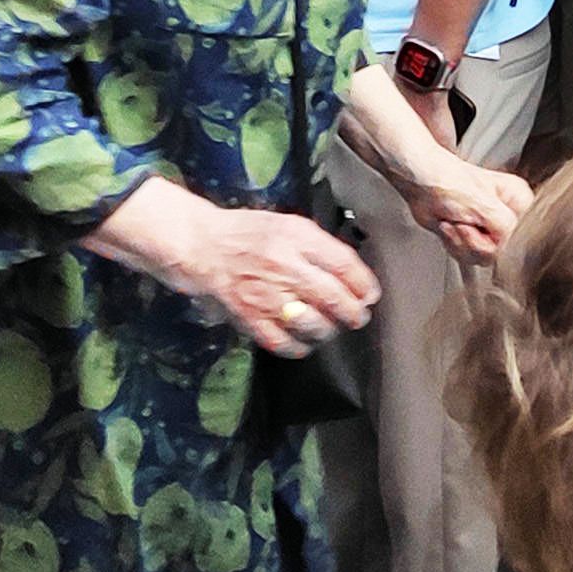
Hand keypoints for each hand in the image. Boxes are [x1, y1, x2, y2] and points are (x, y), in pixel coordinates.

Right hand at [182, 206, 379, 355]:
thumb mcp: (288, 225)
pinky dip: (300, 346)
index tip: (370, 294)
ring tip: (332, 327)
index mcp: (296, 237)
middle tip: (358, 316)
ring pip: (314, 324)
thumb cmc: (248, 233)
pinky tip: (305, 341)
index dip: (363, 284)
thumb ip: (319, 246)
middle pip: (333, 297)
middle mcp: (284, 266)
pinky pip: (284, 342)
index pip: (343, 264)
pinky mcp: (251, 318)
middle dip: (354, 312)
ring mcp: (267, 296)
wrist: (203, 246)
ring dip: (330, 329)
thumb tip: (351, 273)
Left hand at [397, 159, 529, 266]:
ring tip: (455, 223)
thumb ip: (507, 229)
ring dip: (461, 243)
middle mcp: (507, 216)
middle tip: (464, 224)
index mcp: (518, 202)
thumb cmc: (448, 182)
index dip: (504, 241)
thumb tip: (515, 250)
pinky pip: (470, 257)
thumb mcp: (483, 206)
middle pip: (503, 251)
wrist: (421, 185)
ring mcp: (490, 229)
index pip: (525, 237)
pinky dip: (454, 245)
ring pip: (485, 257)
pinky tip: (449, 228)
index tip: (486, 234)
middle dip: (475, 242)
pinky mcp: (474, 238)